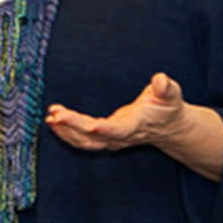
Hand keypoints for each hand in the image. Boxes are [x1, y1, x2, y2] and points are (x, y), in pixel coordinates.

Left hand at [45, 72, 185, 151]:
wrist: (168, 128)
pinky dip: (67, 134)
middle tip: (56, 115)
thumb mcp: (172, 94)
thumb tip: (161, 79)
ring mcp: (112, 140)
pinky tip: (54, 123)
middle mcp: (122, 136)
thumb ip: (166, 88)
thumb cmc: (168, 107)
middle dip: (74, 126)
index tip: (92, 126)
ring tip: (51, 118)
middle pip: (95, 137)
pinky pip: (83, 142)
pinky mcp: (105, 140)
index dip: (106, 130)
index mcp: (137, 125)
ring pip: (86, 143)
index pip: (120, 130)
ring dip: (67, 132)